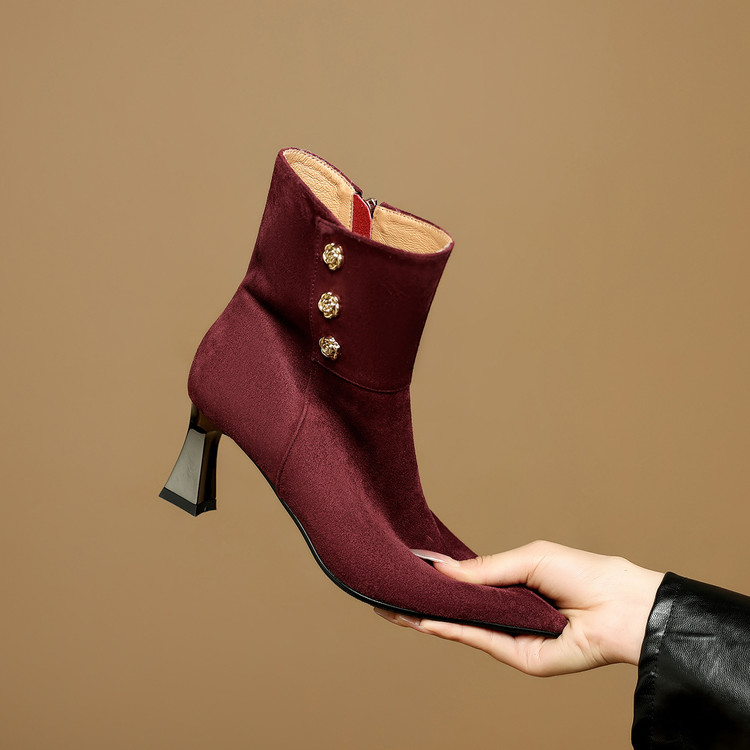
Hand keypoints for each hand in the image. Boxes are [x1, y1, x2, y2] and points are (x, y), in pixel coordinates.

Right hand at [374, 541, 663, 675]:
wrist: (621, 605)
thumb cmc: (583, 573)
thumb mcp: (526, 559)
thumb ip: (483, 569)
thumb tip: (440, 568)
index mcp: (510, 585)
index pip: (463, 585)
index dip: (435, 580)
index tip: (405, 570)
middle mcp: (506, 612)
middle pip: (455, 609)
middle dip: (420, 602)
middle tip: (384, 594)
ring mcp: (510, 636)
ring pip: (461, 628)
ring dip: (426, 618)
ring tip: (393, 608)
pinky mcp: (519, 657)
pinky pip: (479, 640)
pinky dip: (451, 630)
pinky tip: (424, 620)